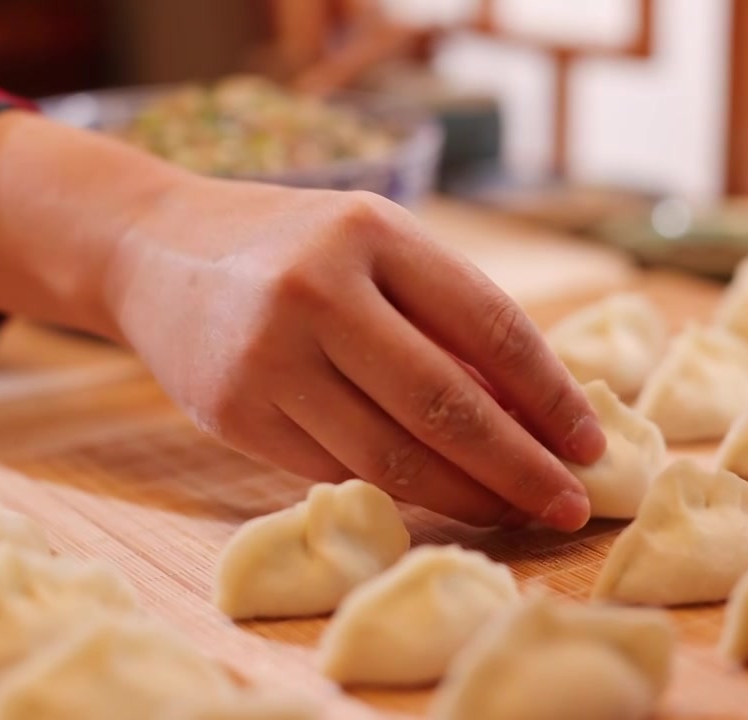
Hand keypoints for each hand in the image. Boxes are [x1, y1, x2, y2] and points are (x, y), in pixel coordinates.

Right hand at [0, 113, 603, 529]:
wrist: (155, 250)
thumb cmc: (292, 247)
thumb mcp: (374, 248)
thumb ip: (447, 320)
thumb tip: (539, 418)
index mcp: (371, 231)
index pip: (488, 326)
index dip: (551, 395)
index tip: (592, 444)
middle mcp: (316, 291)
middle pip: (446, 403)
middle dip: (520, 466)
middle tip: (570, 508)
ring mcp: (266, 356)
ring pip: (390, 456)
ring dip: (466, 496)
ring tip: (513, 513)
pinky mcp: (231, 412)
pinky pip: (336, 470)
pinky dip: (395, 492)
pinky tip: (436, 500)